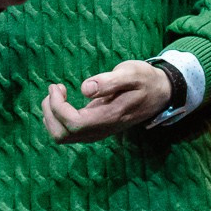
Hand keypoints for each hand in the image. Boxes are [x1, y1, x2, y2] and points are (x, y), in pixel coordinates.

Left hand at [40, 60, 169, 143]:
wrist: (160, 93)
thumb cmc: (144, 79)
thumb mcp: (131, 73)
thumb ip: (110, 81)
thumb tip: (85, 88)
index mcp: (109, 117)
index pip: (73, 123)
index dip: (58, 107)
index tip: (58, 86)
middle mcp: (101, 130)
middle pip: (62, 135)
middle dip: (50, 111)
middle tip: (55, 88)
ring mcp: (97, 132)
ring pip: (62, 137)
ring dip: (51, 115)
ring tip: (57, 93)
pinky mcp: (95, 130)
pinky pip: (68, 133)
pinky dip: (57, 118)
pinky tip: (63, 100)